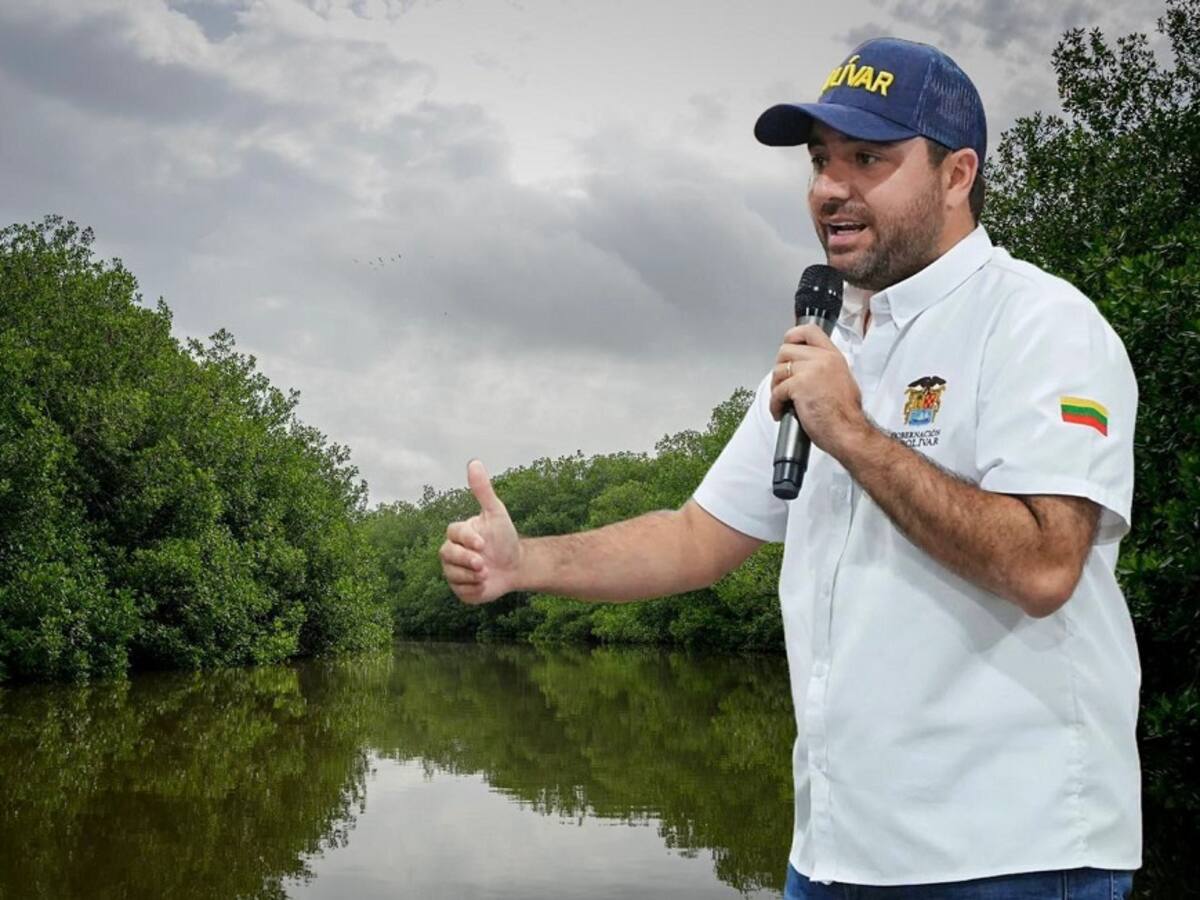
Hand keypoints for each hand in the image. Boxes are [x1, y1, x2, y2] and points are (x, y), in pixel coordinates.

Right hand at [440, 460, 521, 604]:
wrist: (516, 566)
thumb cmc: (505, 537)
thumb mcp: (496, 513)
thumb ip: (483, 490)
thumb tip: (474, 462)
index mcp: (458, 533)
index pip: (453, 534)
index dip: (466, 540)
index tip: (483, 544)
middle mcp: (451, 552)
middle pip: (447, 555)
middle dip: (467, 561)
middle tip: (484, 564)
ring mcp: (454, 571)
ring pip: (452, 575)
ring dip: (472, 576)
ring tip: (488, 573)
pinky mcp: (460, 589)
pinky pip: (460, 591)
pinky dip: (475, 589)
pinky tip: (485, 583)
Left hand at [769, 324, 866, 458]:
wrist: (849, 432)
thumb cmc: (845, 415)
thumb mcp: (842, 380)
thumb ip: (824, 368)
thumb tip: (804, 369)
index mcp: (834, 356)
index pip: (809, 331)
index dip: (793, 336)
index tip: (788, 345)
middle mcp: (823, 359)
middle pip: (785, 350)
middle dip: (780, 369)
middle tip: (783, 384)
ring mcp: (811, 371)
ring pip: (778, 370)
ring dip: (776, 388)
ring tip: (783, 401)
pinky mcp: (800, 385)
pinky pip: (776, 391)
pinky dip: (775, 404)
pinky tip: (781, 412)